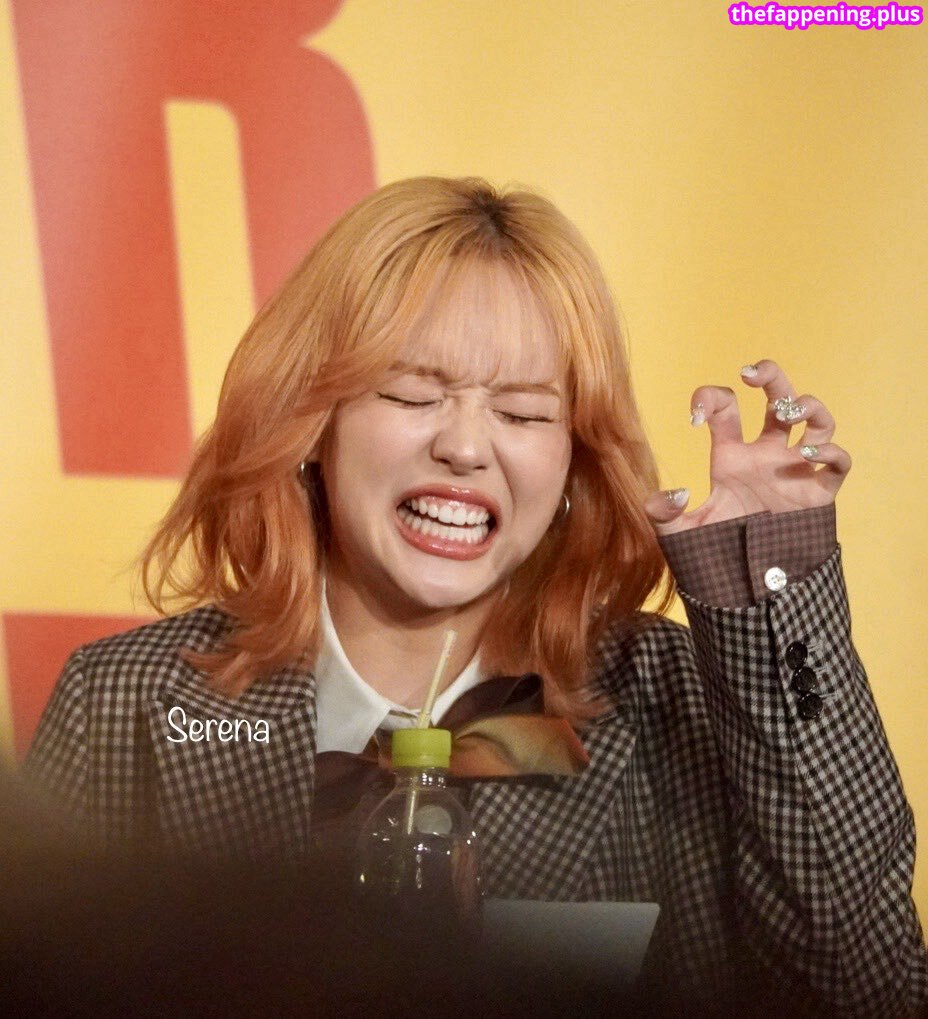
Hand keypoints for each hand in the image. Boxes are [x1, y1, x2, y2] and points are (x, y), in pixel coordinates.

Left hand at [645, 359, 850, 534]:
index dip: (708, 399)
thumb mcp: (680, 534)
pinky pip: (838, 462)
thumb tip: (673, 495)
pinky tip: (810, 456)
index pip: (724, 407)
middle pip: (778, 397)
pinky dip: (832, 452)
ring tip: (788, 414)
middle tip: (752, 374)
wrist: (747, 583)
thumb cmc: (714, 551)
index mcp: (730, 454)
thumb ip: (663, 515)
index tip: (694, 419)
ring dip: (808, 407)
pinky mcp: (817, 493)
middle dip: (771, 375)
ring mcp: (794, 470)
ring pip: (816, 421)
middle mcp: (766, 454)